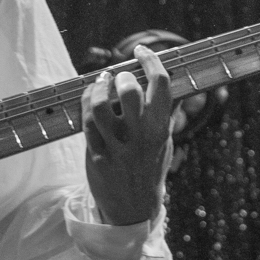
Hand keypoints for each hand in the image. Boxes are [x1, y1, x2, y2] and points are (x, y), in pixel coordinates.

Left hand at [81, 44, 172, 225]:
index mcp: (161, 130)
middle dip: (122, 77)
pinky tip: (90, 97)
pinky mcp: (96, 155)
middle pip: (129, 92)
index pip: (160, 85)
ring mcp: (116, 148)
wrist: (132, 208)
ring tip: (101, 81)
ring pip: (100, 106)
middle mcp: (140, 137)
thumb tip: (173, 86)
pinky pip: (86, 122)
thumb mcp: (165, 143)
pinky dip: (86, 103)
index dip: (150, 60)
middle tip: (119, 76)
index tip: (141, 51)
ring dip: (98, 87)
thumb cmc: (149, 169)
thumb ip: (166, 115)